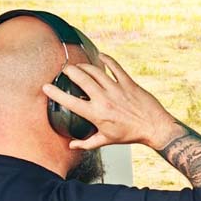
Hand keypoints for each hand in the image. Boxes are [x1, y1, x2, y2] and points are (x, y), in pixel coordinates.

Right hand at [42, 54, 177, 150]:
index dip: (55, 93)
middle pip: (80, 78)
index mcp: (96, 114)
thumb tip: (71, 145)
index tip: (45, 87)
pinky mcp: (128, 83)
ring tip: (79, 66)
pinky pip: (115, 67)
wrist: (154, 127)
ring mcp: (117, 89)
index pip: (70, 101)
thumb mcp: (106, 140)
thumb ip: (86, 143)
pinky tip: (100, 56)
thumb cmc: (130, 135)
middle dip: (69, 71)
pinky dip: (107, 59)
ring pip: (95, 71)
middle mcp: (104, 99)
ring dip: (84, 65)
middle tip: (65, 70)